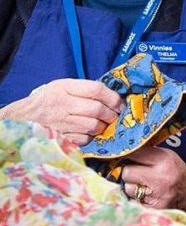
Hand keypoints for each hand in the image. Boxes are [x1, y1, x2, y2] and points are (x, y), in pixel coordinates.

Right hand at [0, 79, 122, 144]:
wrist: (24, 117)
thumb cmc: (50, 99)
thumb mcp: (64, 86)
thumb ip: (85, 89)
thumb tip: (113, 97)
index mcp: (65, 87)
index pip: (96, 89)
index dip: (113, 97)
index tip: (119, 103)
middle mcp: (63, 104)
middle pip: (97, 109)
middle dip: (111, 114)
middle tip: (115, 115)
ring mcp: (61, 122)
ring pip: (93, 126)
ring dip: (103, 126)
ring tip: (104, 124)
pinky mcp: (60, 137)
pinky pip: (84, 139)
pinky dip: (91, 137)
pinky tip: (90, 133)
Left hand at [122, 146, 185, 212]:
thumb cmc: (176, 171)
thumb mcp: (166, 156)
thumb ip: (146, 153)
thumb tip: (121, 151)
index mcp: (165, 160)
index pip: (134, 153)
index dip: (126, 154)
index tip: (122, 154)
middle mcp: (160, 178)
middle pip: (127, 172)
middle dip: (129, 172)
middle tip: (136, 172)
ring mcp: (156, 196)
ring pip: (128, 188)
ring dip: (132, 186)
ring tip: (143, 184)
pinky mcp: (152, 209)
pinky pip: (132, 201)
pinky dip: (136, 197)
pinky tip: (146, 194)